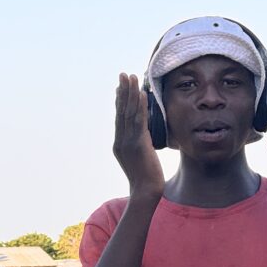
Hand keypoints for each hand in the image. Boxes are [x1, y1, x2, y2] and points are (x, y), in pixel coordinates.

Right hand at [113, 73, 164, 198]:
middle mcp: (121, 141)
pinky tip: (141, 94)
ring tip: (131, 77)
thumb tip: (145, 138)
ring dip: (130, 93)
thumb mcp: (140, 160)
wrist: (145, 192)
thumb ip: (140, 147)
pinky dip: (139, 106)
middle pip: (121, 111)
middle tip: (123, 74)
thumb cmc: (146, 180)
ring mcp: (128, 142)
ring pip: (128, 113)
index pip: (119, 118)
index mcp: (119, 144)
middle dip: (123, 91)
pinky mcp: (138, 144)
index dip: (120, 101)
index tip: (121, 87)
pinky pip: (139, 121)